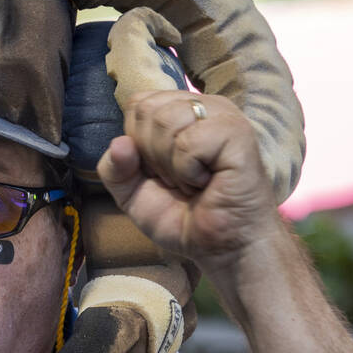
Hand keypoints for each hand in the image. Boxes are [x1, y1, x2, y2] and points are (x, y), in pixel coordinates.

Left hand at [96, 90, 281, 273]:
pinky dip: (188, 171)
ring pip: (166, 121)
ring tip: (192, 181)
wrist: (221, 247)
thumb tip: (119, 143)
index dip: (137, 143)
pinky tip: (207, 182)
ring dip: (170, 165)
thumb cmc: (183, 217)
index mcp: (180, 111)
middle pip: (147, 110)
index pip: (137, 104)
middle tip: (178, 179)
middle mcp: (203, 106)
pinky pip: (189, 142)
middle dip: (151, 155)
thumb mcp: (132, 194)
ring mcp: (223, 117)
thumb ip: (114, 168)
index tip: (160, 171)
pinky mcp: (237, 133)